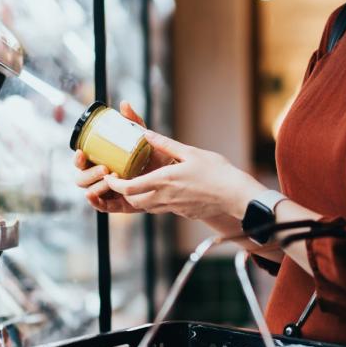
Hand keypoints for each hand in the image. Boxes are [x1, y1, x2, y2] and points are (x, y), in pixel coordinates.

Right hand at [74, 101, 171, 213]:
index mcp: (102, 161)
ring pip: (91, 191)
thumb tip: (124, 104)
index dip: (78, 158)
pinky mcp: (119, 205)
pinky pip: (103, 207)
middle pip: (82, 178)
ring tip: (112, 179)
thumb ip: (134, 122)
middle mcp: (102, 177)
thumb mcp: (143, 138)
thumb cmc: (154, 155)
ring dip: (97, 186)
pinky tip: (94, 196)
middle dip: (89, 173)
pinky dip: (96, 203)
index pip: (82, 161)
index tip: (81, 152)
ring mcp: (109, 192)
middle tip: (105, 168)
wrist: (172, 174)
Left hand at [102, 131, 266, 220]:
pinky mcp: (183, 213)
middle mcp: (165, 198)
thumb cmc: (216, 172)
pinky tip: (163, 190)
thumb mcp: (190, 152)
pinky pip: (162, 209)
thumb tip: (146, 133)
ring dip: (139, 198)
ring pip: (147, 207)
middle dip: (124, 192)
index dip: (114, 185)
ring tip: (139, 184)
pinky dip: (155, 201)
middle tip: (122, 180)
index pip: (128, 189)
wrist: (235, 196)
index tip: (110, 177)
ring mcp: (173, 208)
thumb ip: (166, 144)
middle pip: (134, 201)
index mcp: (163, 181)